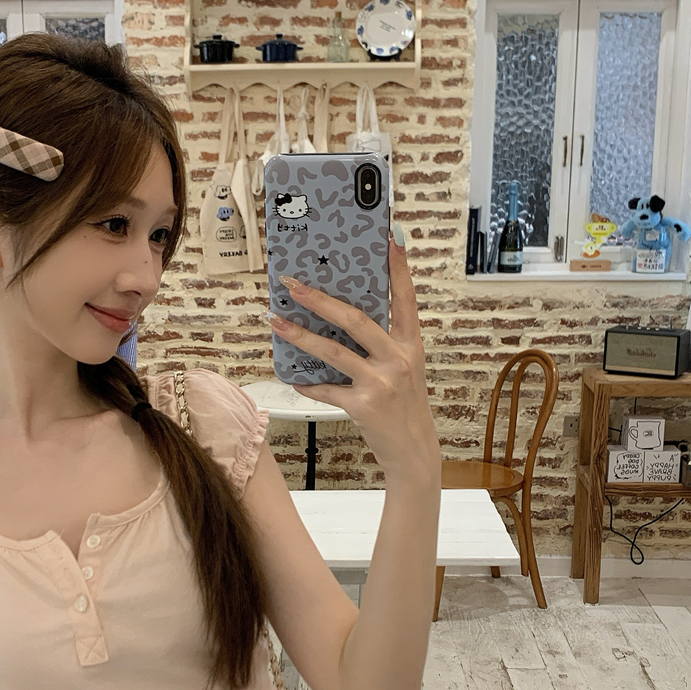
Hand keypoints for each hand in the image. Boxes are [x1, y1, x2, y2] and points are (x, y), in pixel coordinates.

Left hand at [271, 235, 439, 486]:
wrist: (414, 451)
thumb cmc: (406, 406)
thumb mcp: (405, 369)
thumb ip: (383, 345)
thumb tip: (343, 318)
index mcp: (410, 345)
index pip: (405, 298)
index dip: (399, 268)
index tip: (390, 239)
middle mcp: (398, 360)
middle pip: (356, 320)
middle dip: (320, 300)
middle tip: (293, 285)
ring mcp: (381, 382)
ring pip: (333, 351)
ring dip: (300, 335)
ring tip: (276, 321)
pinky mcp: (363, 406)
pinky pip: (326, 389)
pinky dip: (308, 383)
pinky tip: (293, 376)